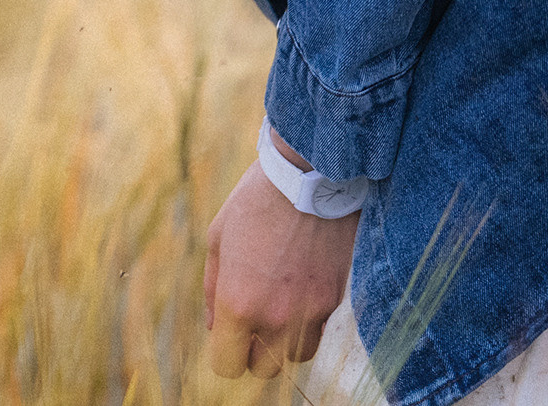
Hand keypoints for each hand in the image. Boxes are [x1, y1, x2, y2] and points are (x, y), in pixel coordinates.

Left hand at [203, 153, 358, 378]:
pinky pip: (318, 332)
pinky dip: (306, 324)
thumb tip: (215, 327)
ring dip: (282, 342)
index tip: (226, 337)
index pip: (228, 365)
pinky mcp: (335, 302)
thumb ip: (213, 290)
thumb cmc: (253, 205)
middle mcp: (276, 317)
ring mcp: (310, 313)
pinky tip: (297, 291)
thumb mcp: (218, 241)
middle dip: (253, 351)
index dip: (224, 354)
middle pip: (263, 369)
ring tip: (275, 305)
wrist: (308, 180)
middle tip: (249, 320)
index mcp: (239, 303)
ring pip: (295, 357)